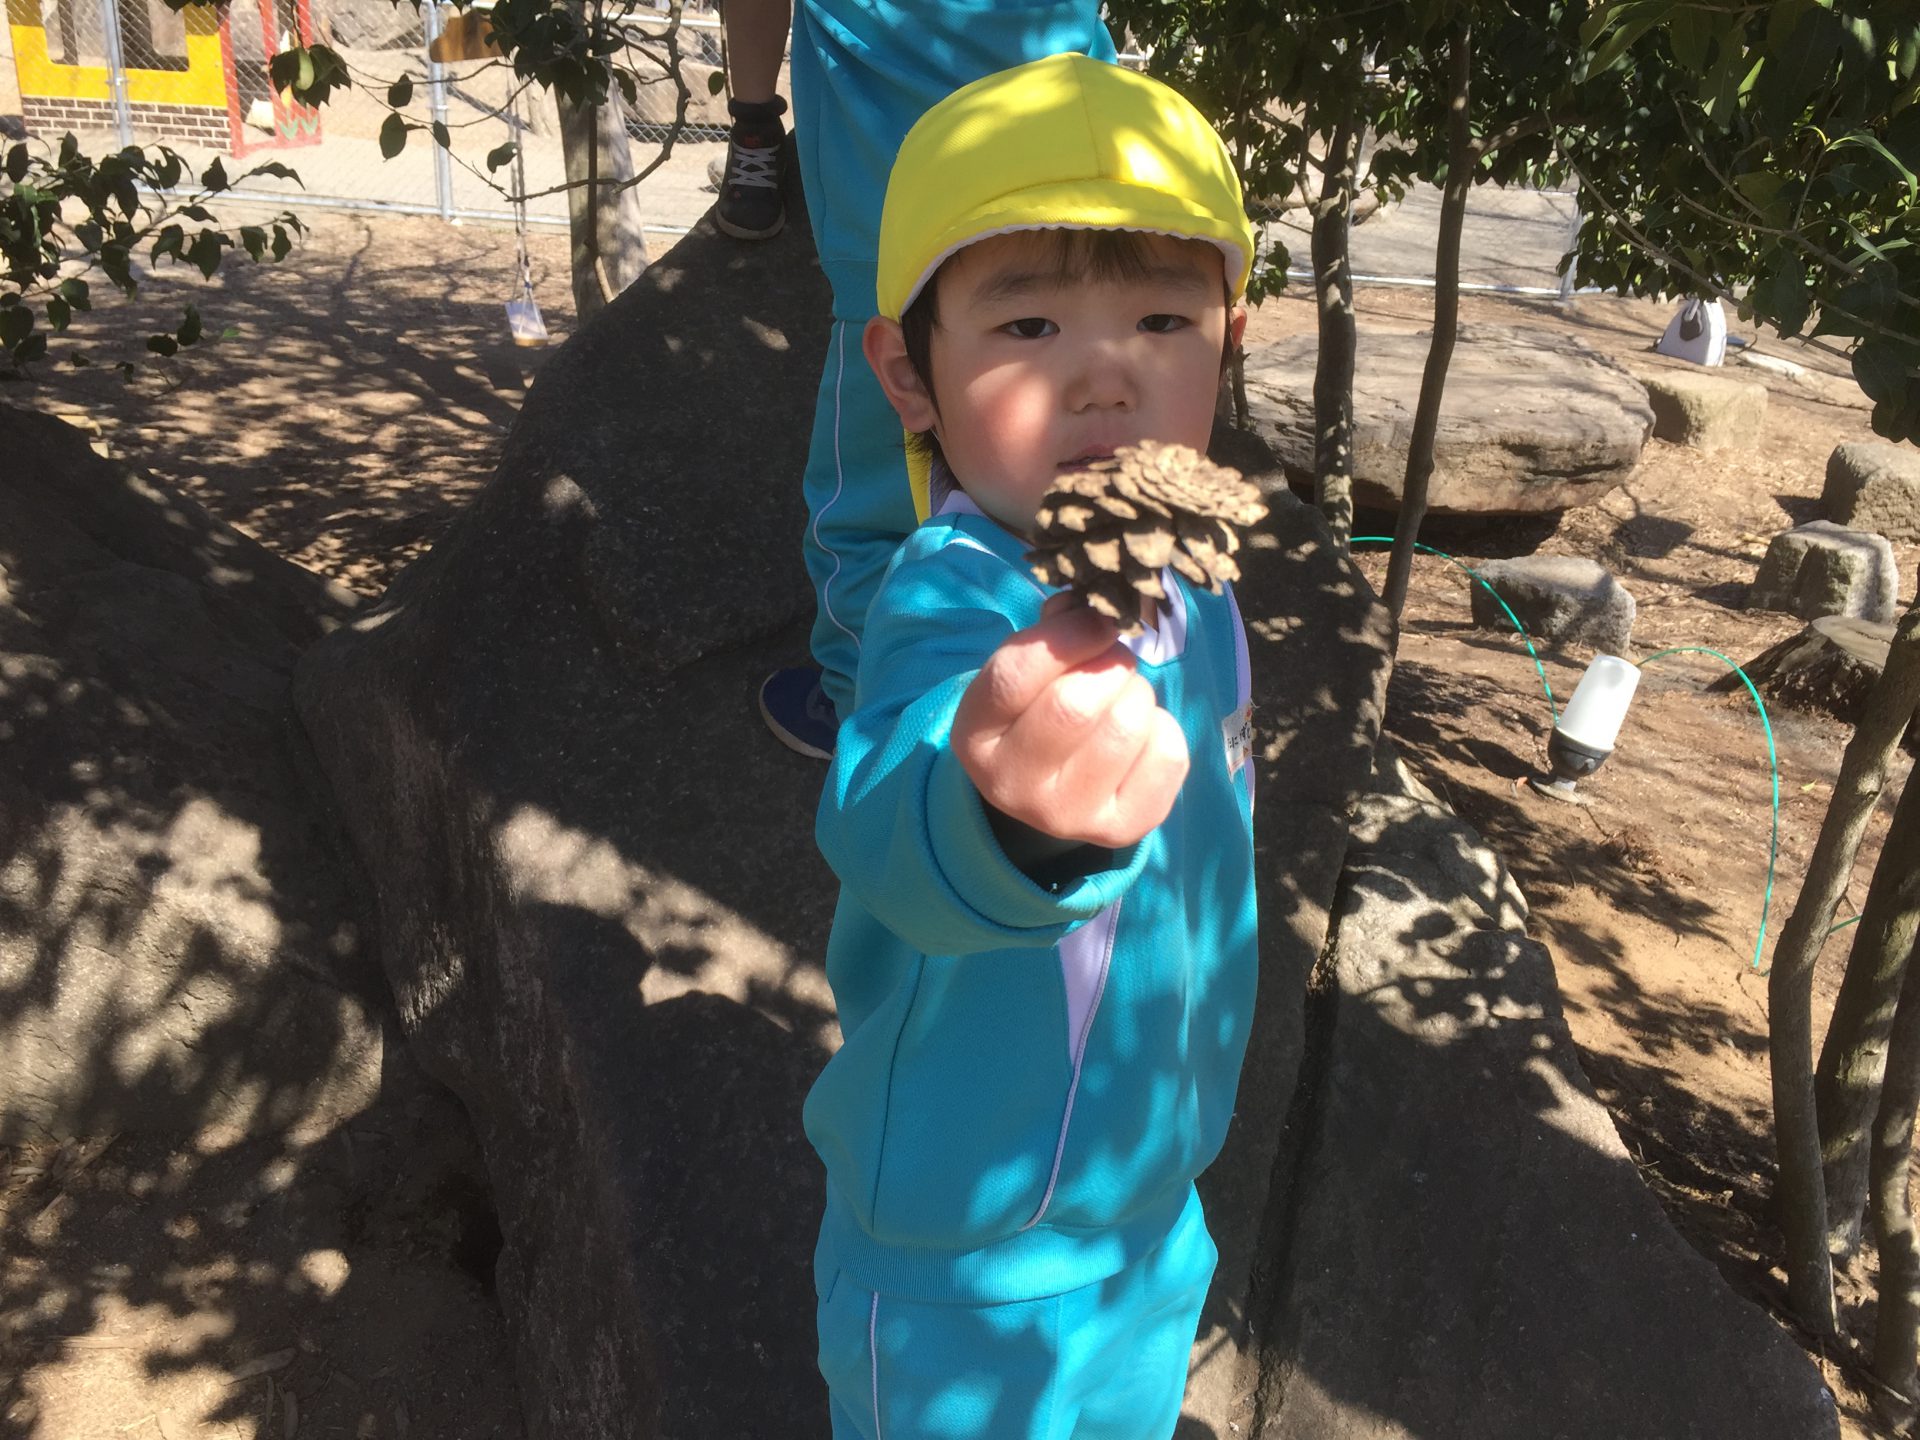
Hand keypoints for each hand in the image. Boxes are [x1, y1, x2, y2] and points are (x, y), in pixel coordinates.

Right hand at [952, 594, 1189, 848]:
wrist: (1047, 795)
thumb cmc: (1035, 714)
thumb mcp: (1022, 675)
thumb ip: (1051, 632)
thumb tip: (1097, 607)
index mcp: (975, 737)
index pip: (1015, 676)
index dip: (1067, 636)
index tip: (1097, 621)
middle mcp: (1013, 785)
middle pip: (1075, 706)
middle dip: (1109, 664)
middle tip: (1114, 661)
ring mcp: (1068, 815)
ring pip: (1126, 727)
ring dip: (1138, 694)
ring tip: (1125, 698)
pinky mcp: (1121, 829)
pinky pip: (1167, 755)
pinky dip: (1164, 728)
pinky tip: (1141, 735)